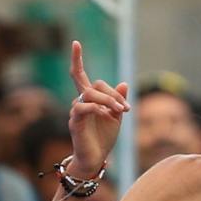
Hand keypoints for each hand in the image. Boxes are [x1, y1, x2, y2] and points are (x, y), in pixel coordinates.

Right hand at [68, 41, 130, 176]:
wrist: (96, 157)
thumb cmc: (104, 137)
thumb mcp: (117, 116)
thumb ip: (119, 100)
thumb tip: (124, 83)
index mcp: (89, 98)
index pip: (80, 75)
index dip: (77, 59)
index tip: (75, 43)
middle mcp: (80, 101)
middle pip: (94, 85)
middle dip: (113, 94)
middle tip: (125, 109)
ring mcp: (76, 111)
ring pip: (90, 94)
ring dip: (109, 101)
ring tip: (119, 112)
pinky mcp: (75, 122)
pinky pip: (84, 108)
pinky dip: (98, 109)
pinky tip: (108, 116)